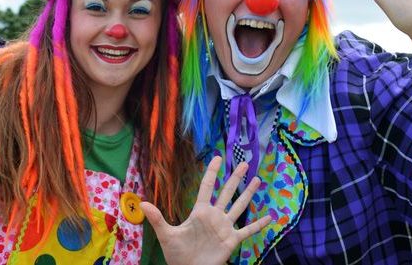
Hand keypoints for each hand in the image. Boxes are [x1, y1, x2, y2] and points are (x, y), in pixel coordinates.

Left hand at [141, 156, 271, 264]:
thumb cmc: (177, 254)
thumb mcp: (166, 235)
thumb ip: (157, 219)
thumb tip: (142, 203)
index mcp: (199, 211)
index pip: (207, 187)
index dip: (212, 172)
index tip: (218, 157)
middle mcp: (214, 216)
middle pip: (227, 192)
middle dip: (236, 178)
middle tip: (245, 163)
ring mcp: (224, 227)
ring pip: (239, 207)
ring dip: (249, 194)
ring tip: (258, 180)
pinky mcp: (231, 241)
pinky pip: (247, 231)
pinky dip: (258, 225)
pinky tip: (269, 217)